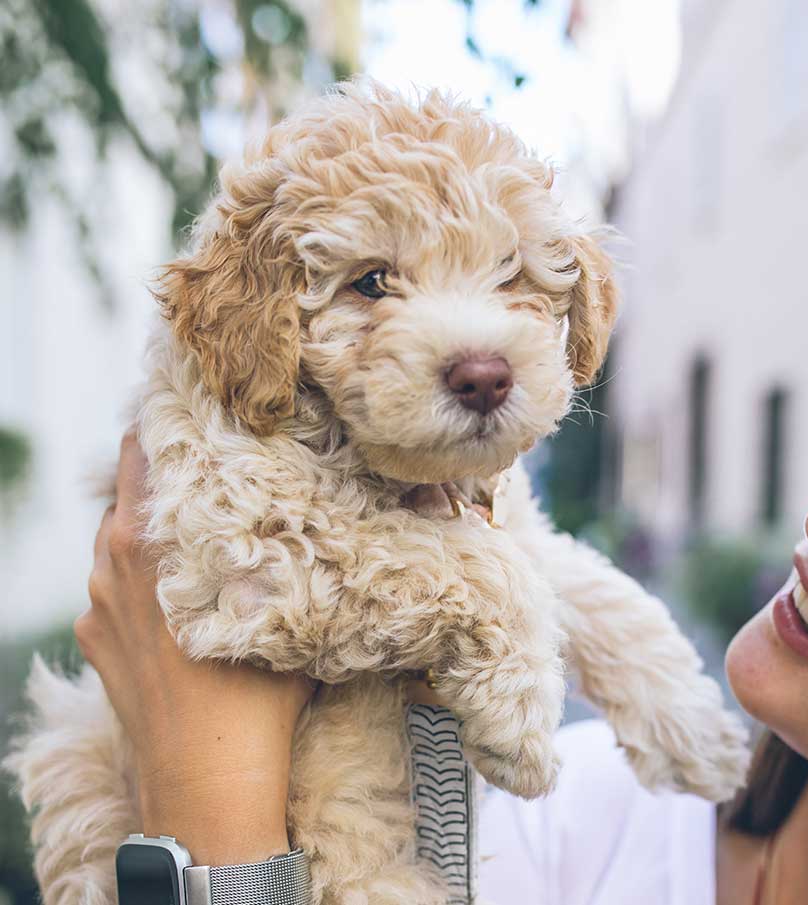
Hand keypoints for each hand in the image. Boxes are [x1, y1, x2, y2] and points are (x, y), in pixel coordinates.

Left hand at [75, 431, 314, 864]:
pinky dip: (137, 573)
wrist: (206, 782)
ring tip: (195, 524)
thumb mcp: (282, 606)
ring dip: (150, 522)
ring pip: (116, 536)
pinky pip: (111, 585)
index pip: (142, 451)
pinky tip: (175, 591)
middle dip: (164, 468)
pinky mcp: (94, 639)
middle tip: (208, 459)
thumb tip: (318, 504)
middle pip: (126, 486)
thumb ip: (285, 548)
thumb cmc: (254, 695)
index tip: (194, 405)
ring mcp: (97, 603)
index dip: (166, 422)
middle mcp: (112, 562)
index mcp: (151, 540)